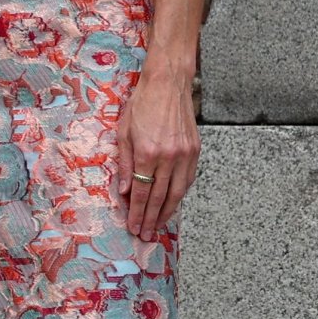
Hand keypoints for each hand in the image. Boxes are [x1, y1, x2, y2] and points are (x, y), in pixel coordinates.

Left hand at [117, 59, 199, 239]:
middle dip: (151, 219)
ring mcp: (184, 154)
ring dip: (167, 212)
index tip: (133, 227)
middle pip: (159, 197)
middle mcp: (168, 156)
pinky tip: (172, 204)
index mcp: (147, 152)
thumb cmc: (142, 104)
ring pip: (177, 192)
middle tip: (145, 235)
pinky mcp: (195, 150)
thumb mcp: (124, 132)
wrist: (168, 83)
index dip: (137, 212)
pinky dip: (179, 195)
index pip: (141, 191)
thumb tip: (123, 191)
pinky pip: (187, 180)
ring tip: (158, 226)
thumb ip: (124, 163)